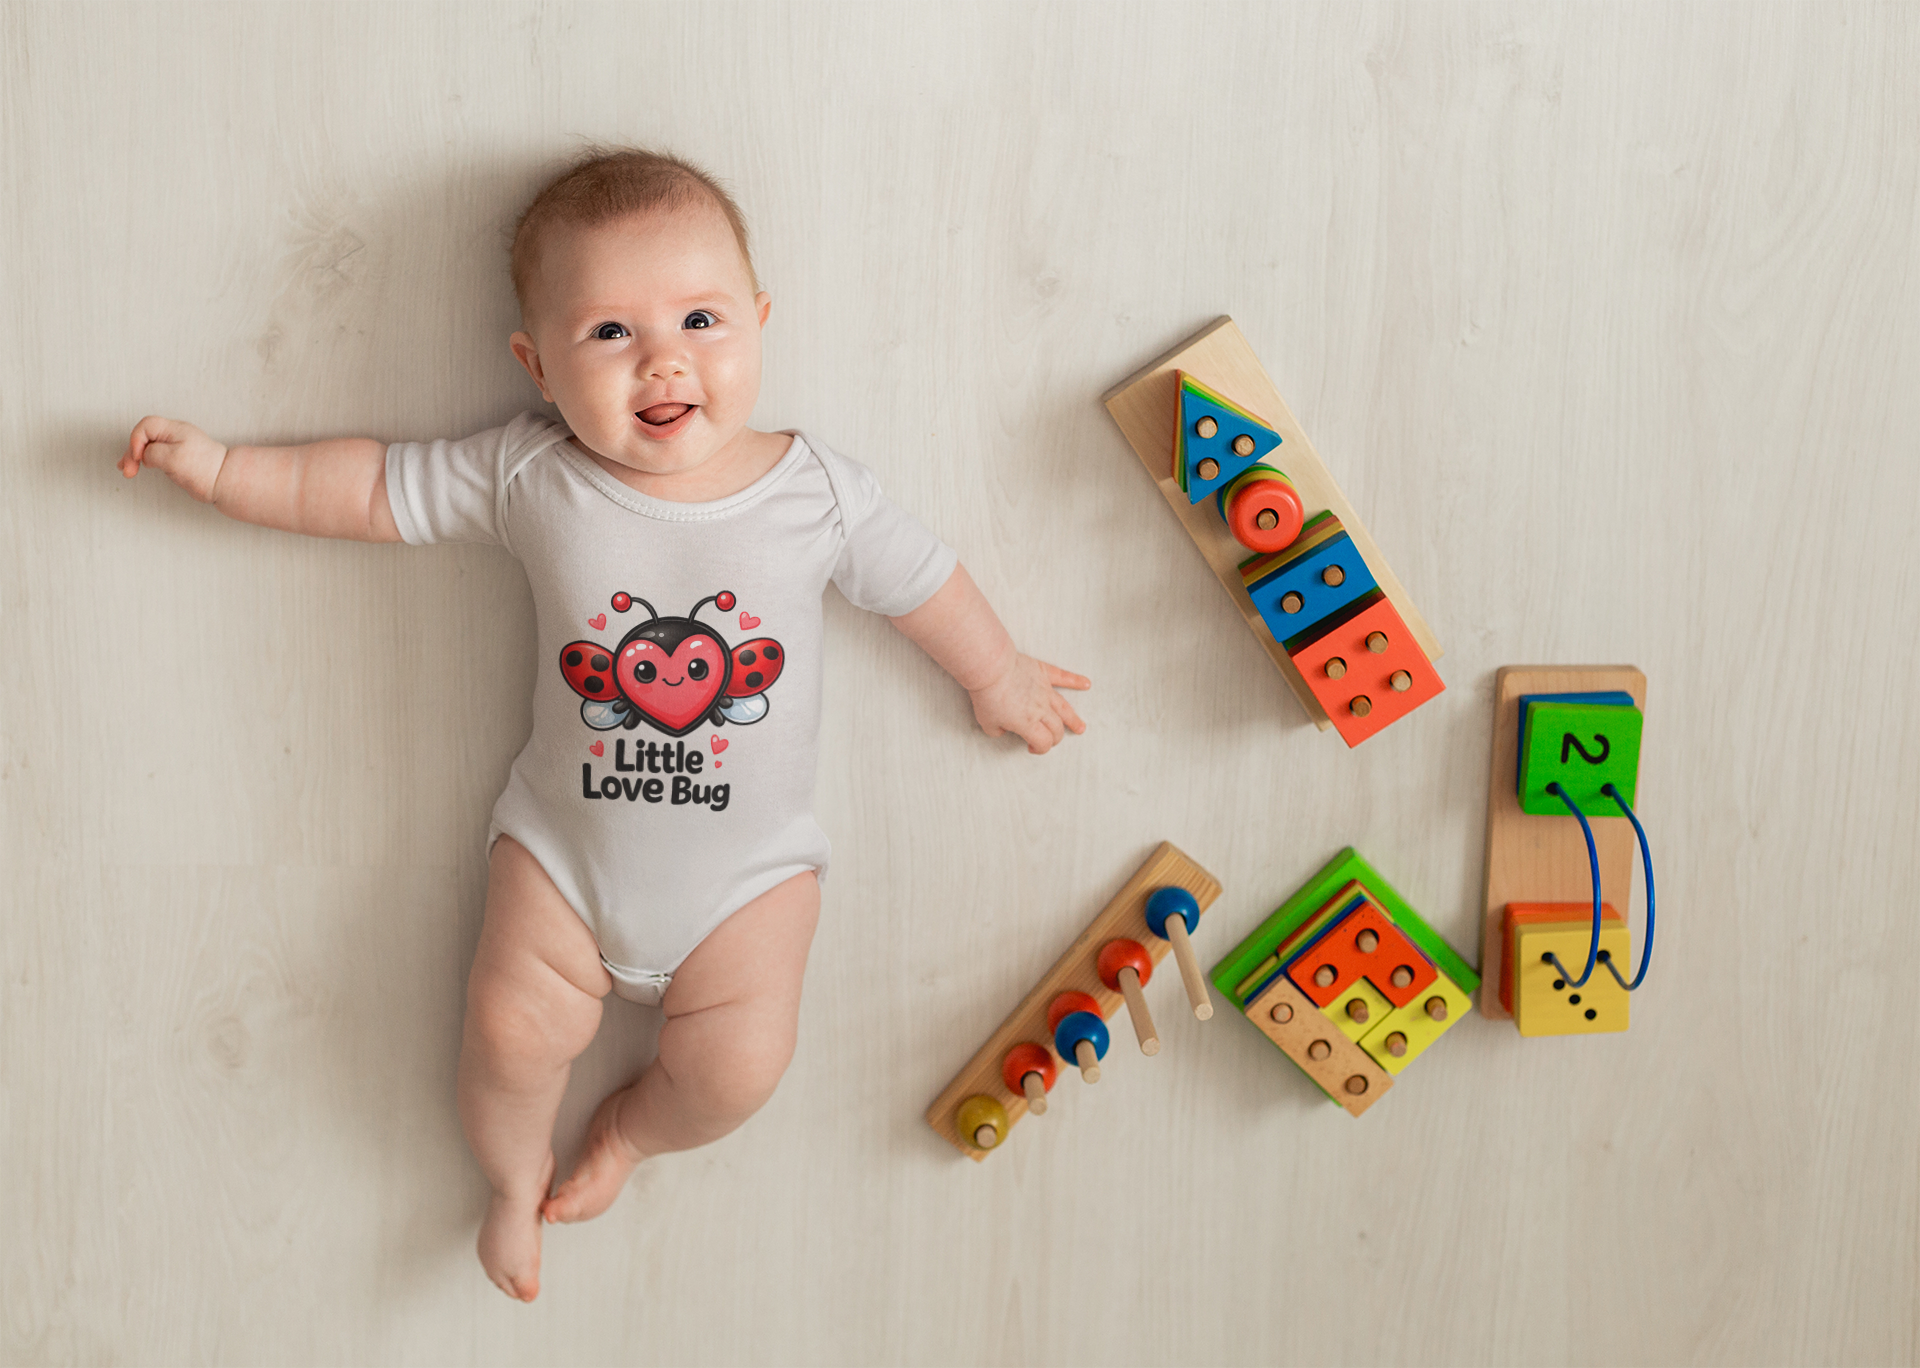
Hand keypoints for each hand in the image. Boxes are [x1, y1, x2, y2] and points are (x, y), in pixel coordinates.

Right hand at [120, 416, 227, 502]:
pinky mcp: (177, 458)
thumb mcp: (173, 459)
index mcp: (175, 430)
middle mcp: (175, 435)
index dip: (136, 439)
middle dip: (132, 451)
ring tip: (126, 470)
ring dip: (134, 457)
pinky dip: (144, 461)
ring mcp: (176, 446)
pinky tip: (136, 466)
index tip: (138, 457)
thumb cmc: (204, 469)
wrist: (225, 482)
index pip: (146, 426)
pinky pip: (155, 455)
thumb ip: (153, 453)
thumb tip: (144, 455)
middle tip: (127, 470)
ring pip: (148, 446)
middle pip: (144, 436)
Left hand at [968, 654, 1089, 754]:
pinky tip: (1086, 684)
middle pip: (1056, 728)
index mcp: (1028, 724)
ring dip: (1073, 720)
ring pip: (1064, 709)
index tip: (1031, 747)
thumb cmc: (987, 694)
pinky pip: (1063, 677)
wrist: (990, 668)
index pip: (1043, 742)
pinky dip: (1076, 681)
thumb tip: (1003, 729)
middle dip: (1055, 737)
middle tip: (1051, 739)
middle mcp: (1040, 709)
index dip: (1039, 749)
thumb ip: (997, 731)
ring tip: (1080, 727)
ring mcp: (1044, 690)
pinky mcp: (1042, 673)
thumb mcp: (987, 723)